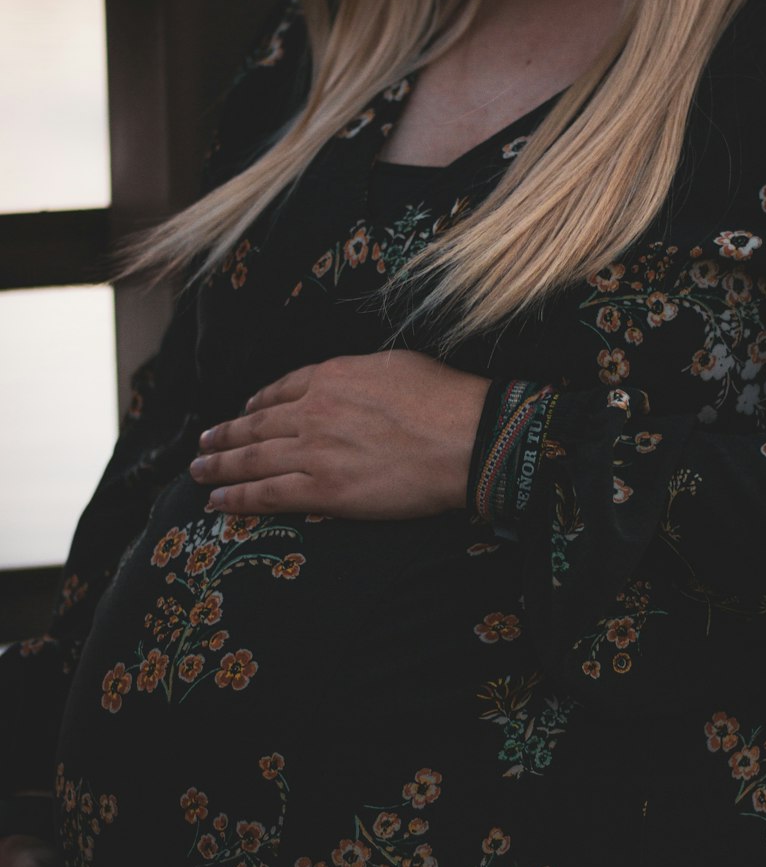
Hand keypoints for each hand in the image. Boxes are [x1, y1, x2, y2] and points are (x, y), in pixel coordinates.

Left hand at [190, 350, 490, 518]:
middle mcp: (313, 411)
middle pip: (256, 425)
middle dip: (225, 436)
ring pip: (252, 459)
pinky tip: (217, 502)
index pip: (282, 389)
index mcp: (332, 376)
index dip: (258, 403)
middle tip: (203, 444)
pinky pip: (267, 494)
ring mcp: (314, 451)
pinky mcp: (323, 490)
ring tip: (198, 473)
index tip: (244, 410)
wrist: (466, 438)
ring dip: (219, 467)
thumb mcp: (398, 365)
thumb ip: (364, 374)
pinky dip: (237, 498)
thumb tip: (359, 380)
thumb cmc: (446, 399)